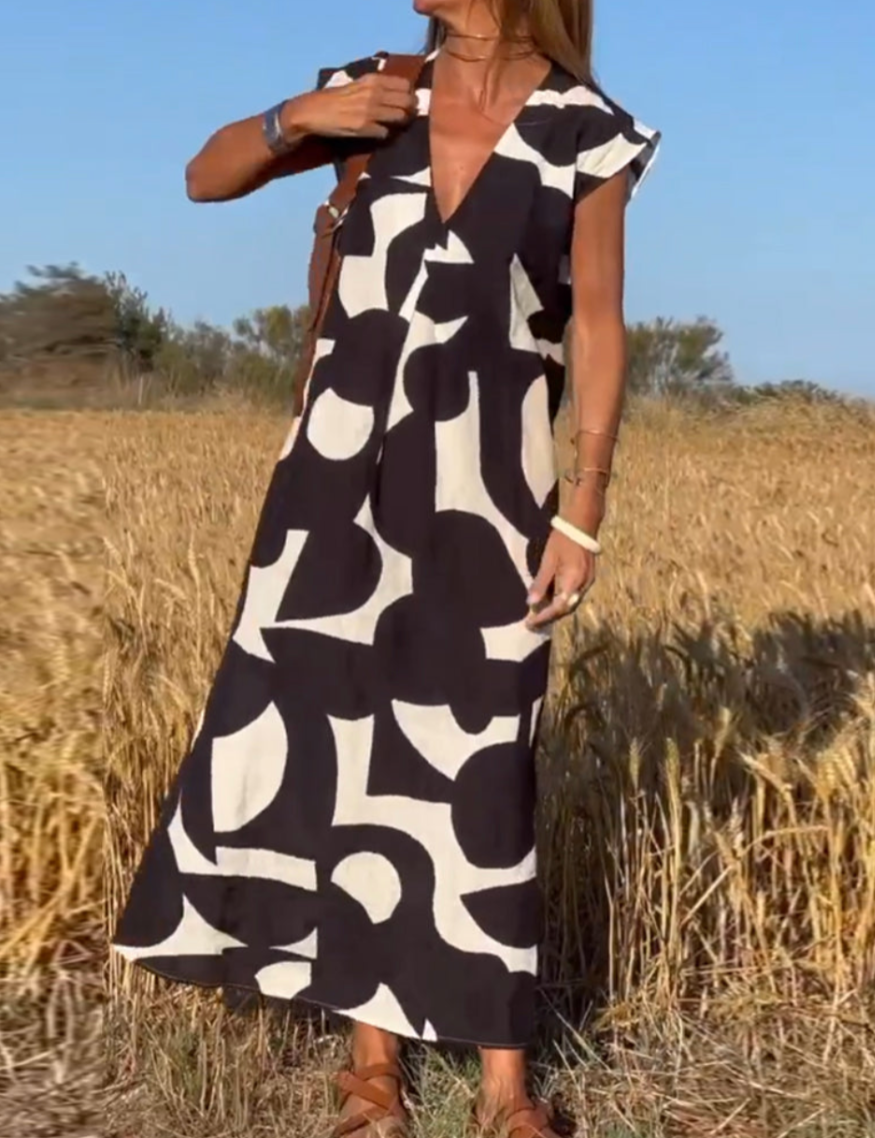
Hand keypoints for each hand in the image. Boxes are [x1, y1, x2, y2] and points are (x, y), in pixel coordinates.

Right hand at [288, 74, 417, 140]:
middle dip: (410, 111)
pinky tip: (380, 135)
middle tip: (407, 118)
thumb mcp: (357, 85)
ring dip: (401, 124)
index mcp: (372, 79)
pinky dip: (386, 135)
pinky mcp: (365, 127)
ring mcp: (370, 110)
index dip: (409, 95)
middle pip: (407, 102)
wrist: (313, 111)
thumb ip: (375, 88)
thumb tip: (396, 95)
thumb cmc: (334, 99)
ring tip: (397, 127)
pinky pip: (386, 133)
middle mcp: (374, 92)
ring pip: (400, 117)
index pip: (405, 84)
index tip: (407, 102)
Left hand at [525, 531, 596, 628]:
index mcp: (573, 581)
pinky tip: (550, 599)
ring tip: (539, 613)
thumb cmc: (562, 540)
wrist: (581, 524)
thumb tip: (531, 603)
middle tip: (532, 622)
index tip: (530, 623)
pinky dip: (561, 600)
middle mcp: (583, 585)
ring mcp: (588, 582)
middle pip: (566, 608)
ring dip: (555, 610)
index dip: (543, 617)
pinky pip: (574, 595)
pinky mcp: (588, 577)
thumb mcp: (548, 560)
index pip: (558, 607)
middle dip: (549, 616)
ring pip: (570, 603)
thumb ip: (540, 583)